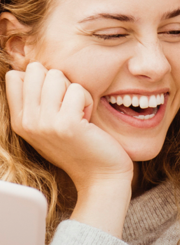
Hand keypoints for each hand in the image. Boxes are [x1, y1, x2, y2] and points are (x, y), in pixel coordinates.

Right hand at [6, 63, 133, 193]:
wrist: (99, 176)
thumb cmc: (78, 146)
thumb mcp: (46, 125)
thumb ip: (35, 101)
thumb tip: (33, 68)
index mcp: (18, 121)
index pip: (14, 76)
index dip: (40, 80)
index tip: (54, 102)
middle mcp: (26, 123)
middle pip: (35, 70)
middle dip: (58, 81)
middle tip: (68, 106)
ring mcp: (44, 124)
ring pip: (56, 75)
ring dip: (74, 90)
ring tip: (78, 113)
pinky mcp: (66, 124)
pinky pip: (77, 89)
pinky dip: (87, 100)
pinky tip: (87, 120)